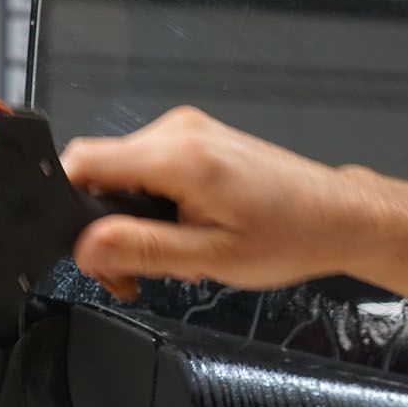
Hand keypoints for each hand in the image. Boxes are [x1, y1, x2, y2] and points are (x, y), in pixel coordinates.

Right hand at [60, 106, 369, 298]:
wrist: (336, 216)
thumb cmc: (290, 236)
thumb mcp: (211, 256)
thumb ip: (142, 248)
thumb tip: (85, 246)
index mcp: (177, 155)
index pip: (82, 162)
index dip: (71, 209)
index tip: (95, 253)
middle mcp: (178, 131)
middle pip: (100, 173)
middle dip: (110, 228)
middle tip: (140, 275)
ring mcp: (188, 131)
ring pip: (124, 176)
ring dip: (136, 222)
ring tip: (177, 258)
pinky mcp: (197, 140)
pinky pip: (150, 171)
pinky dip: (156, 207)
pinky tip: (186, 235)